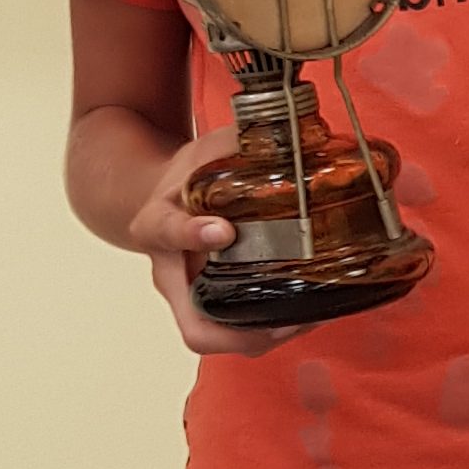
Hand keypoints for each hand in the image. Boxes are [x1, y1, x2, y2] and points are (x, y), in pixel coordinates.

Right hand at [127, 124, 299, 358]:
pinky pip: (239, 329)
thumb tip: (306, 132)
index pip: (167, 232)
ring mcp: (190, 296)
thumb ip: (244, 144)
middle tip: (288, 317)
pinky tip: (312, 310)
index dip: (192, 234)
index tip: (224, 230)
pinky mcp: (214, 304)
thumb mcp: (207, 151)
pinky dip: (274, 327)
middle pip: (195, 325)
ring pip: (221, 337)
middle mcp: (169, 272)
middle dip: (241, 332)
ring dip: (266, 335)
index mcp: (157, 224)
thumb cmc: (186, 175)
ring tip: (311, 316)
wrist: (159, 196)